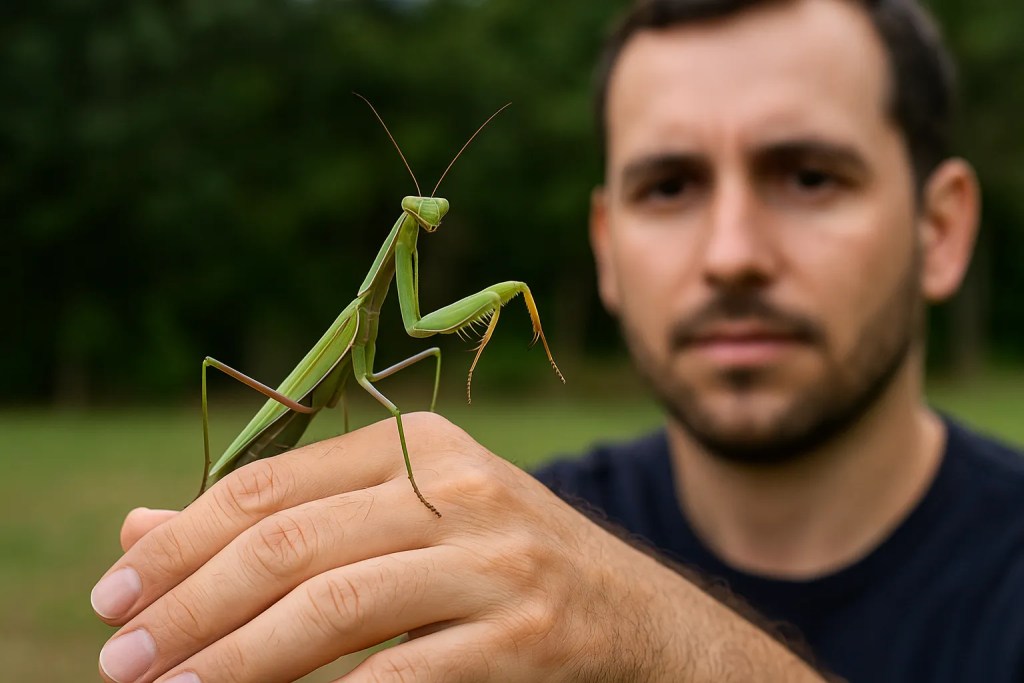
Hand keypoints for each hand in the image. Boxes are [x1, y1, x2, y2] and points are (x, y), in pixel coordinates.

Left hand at [91, 412, 686, 682]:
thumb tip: (140, 528)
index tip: (114, 593)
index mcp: (422, 442)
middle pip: (290, 544)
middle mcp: (458, 486)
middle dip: (187, 606)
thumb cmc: (501, 565)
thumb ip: (288, 520)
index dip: (179, 539)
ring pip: (331, 609)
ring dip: (231, 661)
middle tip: (120, 657)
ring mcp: (497, 561)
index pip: (271, 484)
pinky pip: (398, 677)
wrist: (638, 618)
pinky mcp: (523, 638)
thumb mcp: (402, 521)